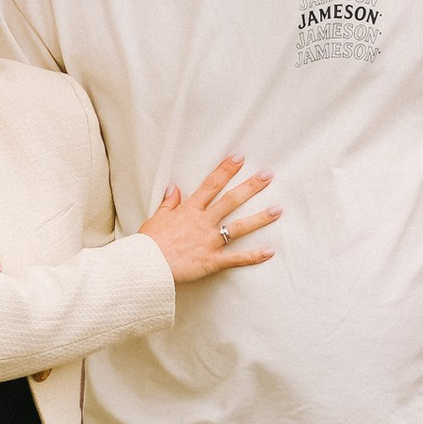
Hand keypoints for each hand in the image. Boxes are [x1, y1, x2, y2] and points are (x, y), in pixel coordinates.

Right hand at [142, 155, 279, 286]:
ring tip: (277, 210)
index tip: (239, 157)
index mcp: (189, 210)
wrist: (145, 266)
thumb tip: (174, 187)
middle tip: (268, 175)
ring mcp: (209, 241)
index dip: (226, 170)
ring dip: (259, 218)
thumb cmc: (148, 243)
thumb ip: (169, 203)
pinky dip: (253, 256)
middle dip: (251, 186)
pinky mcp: (212, 261)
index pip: (211, 184)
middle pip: (231, 200)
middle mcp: (203, 222)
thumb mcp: (156, 218)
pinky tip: (270, 251)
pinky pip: (236, 258)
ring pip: (239, 227)